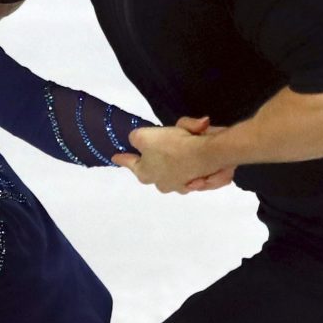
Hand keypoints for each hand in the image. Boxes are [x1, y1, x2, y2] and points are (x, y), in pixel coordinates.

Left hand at [112, 116, 233, 193]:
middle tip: (155, 149)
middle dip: (154, 161)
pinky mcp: (204, 182)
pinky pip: (196, 169)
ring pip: (177, 171)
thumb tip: (136, 141)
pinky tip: (201, 146)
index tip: (114, 157)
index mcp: (147, 174)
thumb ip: (136, 138)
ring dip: (180, 159)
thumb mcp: (145, 136)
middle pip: (155, 171)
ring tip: (185, 142)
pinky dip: (198, 160)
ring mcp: (184, 185)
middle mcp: (164, 184)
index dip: (123, 159)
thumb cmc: (172, 146)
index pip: (131, 164)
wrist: (208, 154)